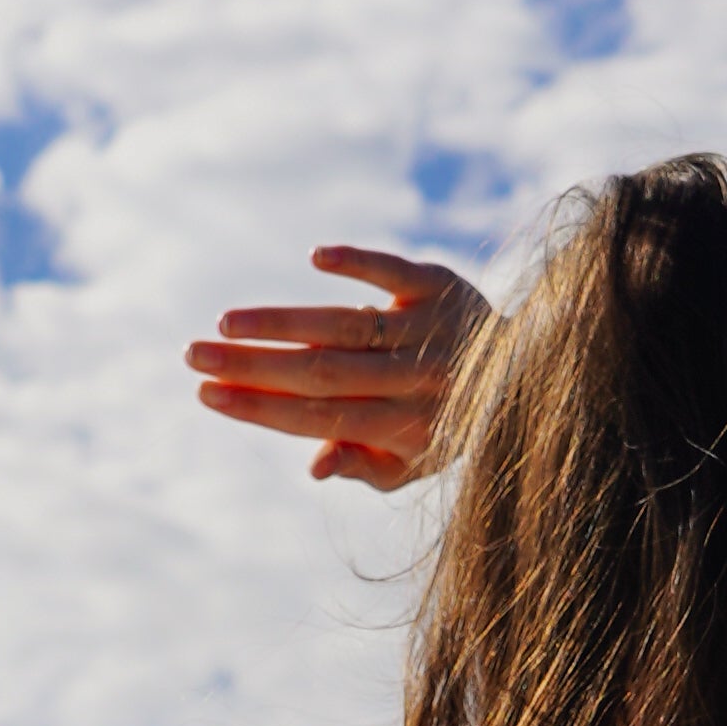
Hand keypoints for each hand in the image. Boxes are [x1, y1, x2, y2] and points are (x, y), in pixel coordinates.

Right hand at [184, 242, 482, 488]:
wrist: (532, 374)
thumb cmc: (453, 426)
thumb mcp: (414, 464)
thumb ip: (365, 466)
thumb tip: (314, 466)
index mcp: (406, 428)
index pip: (319, 418)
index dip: (261, 408)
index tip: (208, 395)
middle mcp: (415, 378)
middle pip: (321, 371)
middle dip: (252, 366)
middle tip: (194, 356)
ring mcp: (428, 328)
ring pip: (346, 324)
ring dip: (283, 321)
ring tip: (227, 323)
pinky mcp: (440, 284)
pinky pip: (395, 270)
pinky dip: (357, 263)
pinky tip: (315, 258)